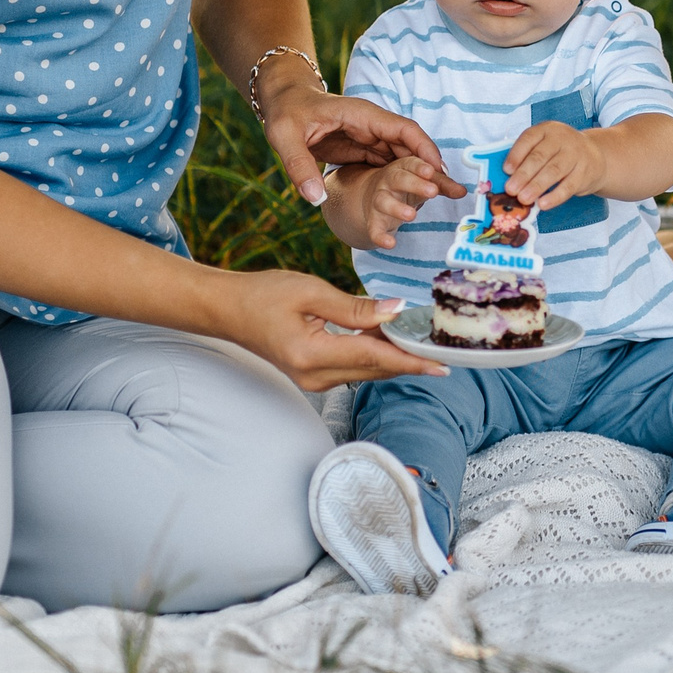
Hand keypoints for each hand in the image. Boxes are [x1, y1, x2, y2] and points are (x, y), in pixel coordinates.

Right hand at [225, 270, 449, 390]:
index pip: (374, 358)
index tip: (441, 364)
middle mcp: (314, 376)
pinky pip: (354, 368)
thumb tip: (396, 312)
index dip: (411, 360)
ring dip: (395, 358)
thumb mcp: (310, 292)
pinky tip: (393, 343)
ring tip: (426, 344)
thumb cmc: (263, 295)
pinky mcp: (313, 376)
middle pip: (375, 370)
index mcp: (312, 355)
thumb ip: (355, 307)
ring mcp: (313, 380)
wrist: (227, 310)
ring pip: (367, 371)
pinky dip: (376, 356)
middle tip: (445, 349)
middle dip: (410, 360)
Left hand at [261, 77, 463, 207]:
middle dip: (430, 166)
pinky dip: (402, 178)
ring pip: (403, 155)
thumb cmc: (285, 112)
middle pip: (410, 144)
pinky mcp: (363, 148)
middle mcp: (371, 124)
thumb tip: (315, 200)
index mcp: (362, 114)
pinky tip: (412, 197)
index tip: (437, 171)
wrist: (282, 101)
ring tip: (438, 197)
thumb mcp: (285, 136)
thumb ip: (299, 166)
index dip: (423, 149)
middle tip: (449, 190)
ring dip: (419, 174)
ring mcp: (369, 136)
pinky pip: (389, 163)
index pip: (403, 128)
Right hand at [345, 156, 447, 249]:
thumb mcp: (424, 183)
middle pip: (398, 179)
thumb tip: (462, 191)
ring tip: (412, 215)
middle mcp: (388, 182)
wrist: (373, 197)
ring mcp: (379, 201)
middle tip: (432, 191)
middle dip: (415, 184)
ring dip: (397, 208)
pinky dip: (380, 236)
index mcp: (402, 169)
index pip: (410, 164)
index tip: (431, 171)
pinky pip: (374, 228)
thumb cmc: (405, 187)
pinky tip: (390, 243)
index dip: (420, 167)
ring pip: (384, 201)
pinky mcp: (374, 220)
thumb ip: (442, 185)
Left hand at [504, 120, 602, 209]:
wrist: (595, 156)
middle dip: (523, 174)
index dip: (516, 154)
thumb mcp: (545, 146)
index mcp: (546, 130)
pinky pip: (568, 186)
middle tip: (511, 190)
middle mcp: (562, 139)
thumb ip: (527, 157)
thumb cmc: (560, 153)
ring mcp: (575, 155)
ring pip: (554, 171)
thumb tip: (508, 178)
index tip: (506, 170)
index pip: (529, 138)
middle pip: (540, 156)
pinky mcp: (585, 173)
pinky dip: (554, 196)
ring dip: (536, 186)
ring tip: (523, 198)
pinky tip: (543, 204)